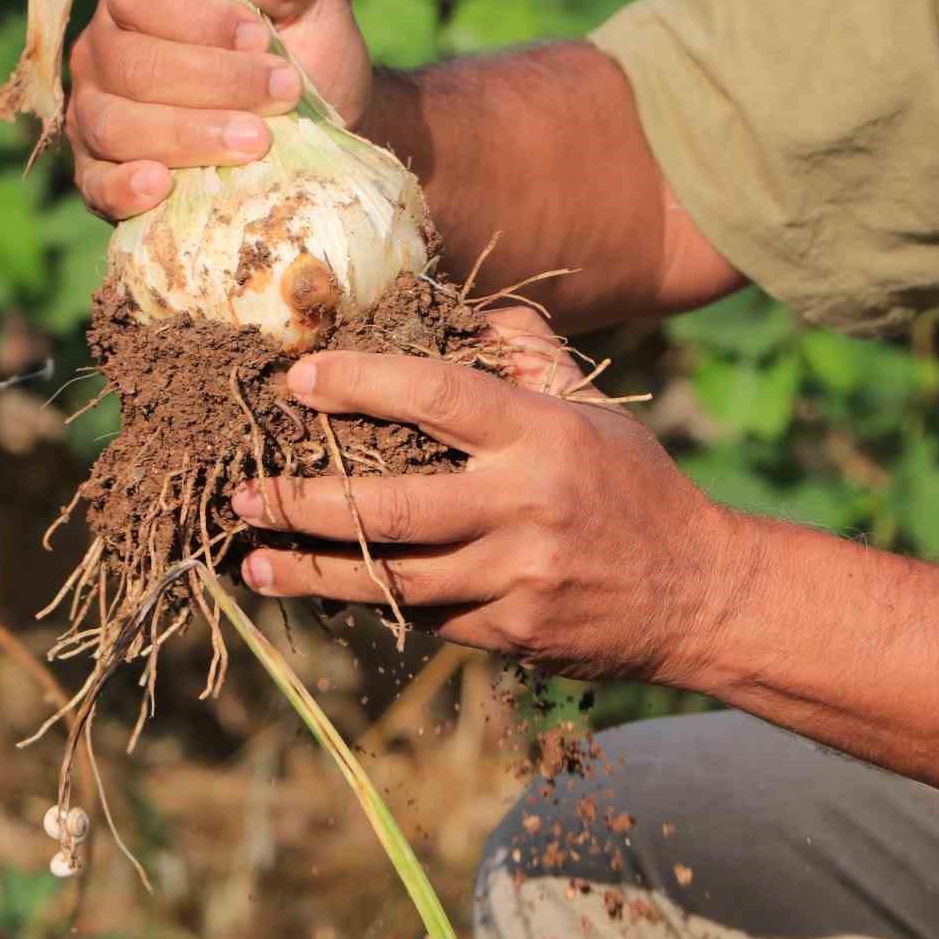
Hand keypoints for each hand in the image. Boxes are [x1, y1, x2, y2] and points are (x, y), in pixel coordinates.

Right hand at [69, 0, 370, 219]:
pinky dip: (124, 187)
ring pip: (113, 122)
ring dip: (184, 135)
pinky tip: (163, 187)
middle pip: (129, 64)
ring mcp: (95, 116)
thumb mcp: (308, 4)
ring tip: (253, 144)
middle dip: (209, 83)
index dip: (196, 18)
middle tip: (280, 97)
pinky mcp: (102, 178)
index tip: (259, 38)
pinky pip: (94, 183)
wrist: (322, 139)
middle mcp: (104, 54)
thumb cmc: (308, 57)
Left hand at [230, 310, 745, 683]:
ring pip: (392, 577)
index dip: (361, 384)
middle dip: (305, 502)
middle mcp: (525, 508)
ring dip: (313, 569)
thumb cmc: (633, 487)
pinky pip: (420, 614)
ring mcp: (515, 579)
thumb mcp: (595, 412)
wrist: (697, 596)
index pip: (438, 396)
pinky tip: (317, 588)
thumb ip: (530, 357)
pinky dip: (365, 599)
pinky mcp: (509, 633)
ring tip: (250, 559)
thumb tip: (465, 304)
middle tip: (241, 493)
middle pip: (393, 507)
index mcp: (543, 437)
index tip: (298, 381)